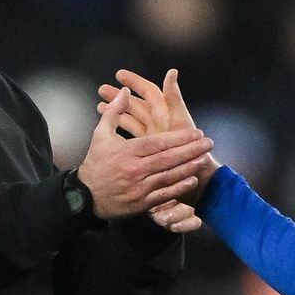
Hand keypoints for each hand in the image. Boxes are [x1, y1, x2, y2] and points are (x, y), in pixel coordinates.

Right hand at [77, 87, 214, 219]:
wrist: (86, 195)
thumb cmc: (96, 162)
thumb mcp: (101, 134)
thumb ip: (114, 111)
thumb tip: (125, 90)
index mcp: (128, 151)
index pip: (159, 143)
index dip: (180, 138)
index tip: (197, 133)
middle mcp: (136, 169)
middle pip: (168, 159)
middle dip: (191, 151)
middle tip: (209, 144)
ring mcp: (140, 187)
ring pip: (169, 176)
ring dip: (189, 168)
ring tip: (204, 160)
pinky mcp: (142, 203)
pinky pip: (164, 194)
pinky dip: (179, 187)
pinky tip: (192, 180)